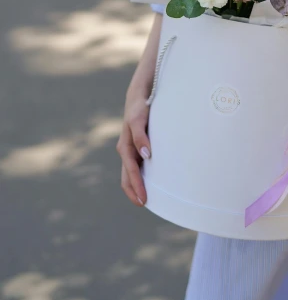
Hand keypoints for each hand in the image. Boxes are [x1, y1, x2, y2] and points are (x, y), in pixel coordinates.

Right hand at [116, 90, 151, 207]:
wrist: (139, 95)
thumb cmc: (139, 108)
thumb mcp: (138, 120)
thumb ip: (140, 136)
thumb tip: (145, 155)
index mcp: (125, 147)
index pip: (130, 173)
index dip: (136, 187)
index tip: (144, 200)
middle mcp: (126, 151)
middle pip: (127, 177)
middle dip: (135, 191)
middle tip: (145, 204)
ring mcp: (131, 149)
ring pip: (131, 173)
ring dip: (137, 185)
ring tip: (148, 197)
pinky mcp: (136, 146)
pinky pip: (136, 165)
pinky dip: (141, 176)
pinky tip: (151, 179)